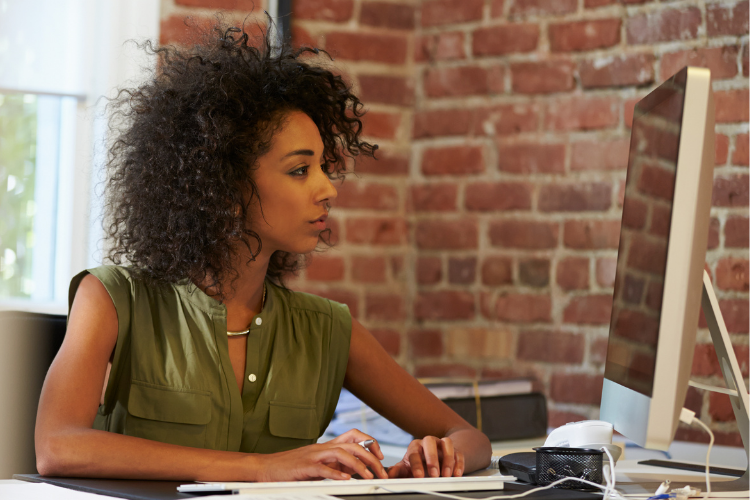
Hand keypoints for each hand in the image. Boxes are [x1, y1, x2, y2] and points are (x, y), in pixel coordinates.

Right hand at [255, 429, 386, 481]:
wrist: (266, 468)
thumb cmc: (291, 467)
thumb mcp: (317, 463)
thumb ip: (334, 464)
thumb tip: (354, 470)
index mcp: (327, 446)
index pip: (354, 436)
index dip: (370, 443)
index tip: (380, 456)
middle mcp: (323, 448)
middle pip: (353, 445)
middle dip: (371, 458)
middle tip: (381, 472)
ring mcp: (314, 456)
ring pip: (342, 454)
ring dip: (358, 465)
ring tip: (368, 476)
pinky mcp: (304, 467)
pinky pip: (323, 468)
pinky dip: (336, 474)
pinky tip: (345, 480)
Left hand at [387, 436, 463, 478]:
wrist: (434, 460)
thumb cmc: (418, 464)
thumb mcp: (407, 468)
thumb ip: (398, 470)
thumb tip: (387, 474)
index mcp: (415, 446)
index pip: (414, 452)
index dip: (416, 465)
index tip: (419, 476)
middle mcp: (429, 442)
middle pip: (430, 442)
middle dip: (432, 458)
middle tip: (433, 474)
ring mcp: (442, 445)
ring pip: (447, 443)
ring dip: (447, 459)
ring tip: (446, 475)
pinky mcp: (455, 450)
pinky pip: (458, 453)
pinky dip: (459, 463)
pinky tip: (457, 474)